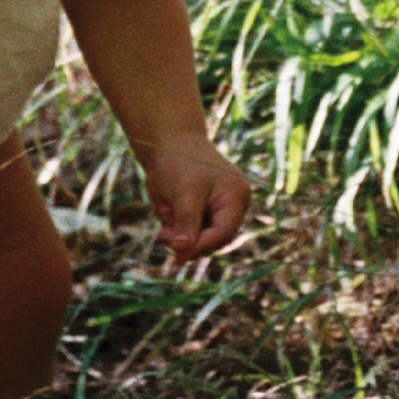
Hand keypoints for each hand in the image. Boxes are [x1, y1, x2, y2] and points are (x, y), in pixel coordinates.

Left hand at [142, 134, 249, 262]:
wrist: (168, 143)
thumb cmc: (179, 162)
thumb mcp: (183, 192)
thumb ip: (186, 222)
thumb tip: (182, 251)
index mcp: (236, 196)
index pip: (224, 231)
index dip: (202, 246)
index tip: (178, 255)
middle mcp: (233, 205)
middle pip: (215, 239)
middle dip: (189, 242)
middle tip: (163, 237)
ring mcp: (220, 209)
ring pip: (203, 238)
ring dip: (181, 236)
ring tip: (162, 227)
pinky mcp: (206, 212)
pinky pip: (194, 231)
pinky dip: (179, 229)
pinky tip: (166, 214)